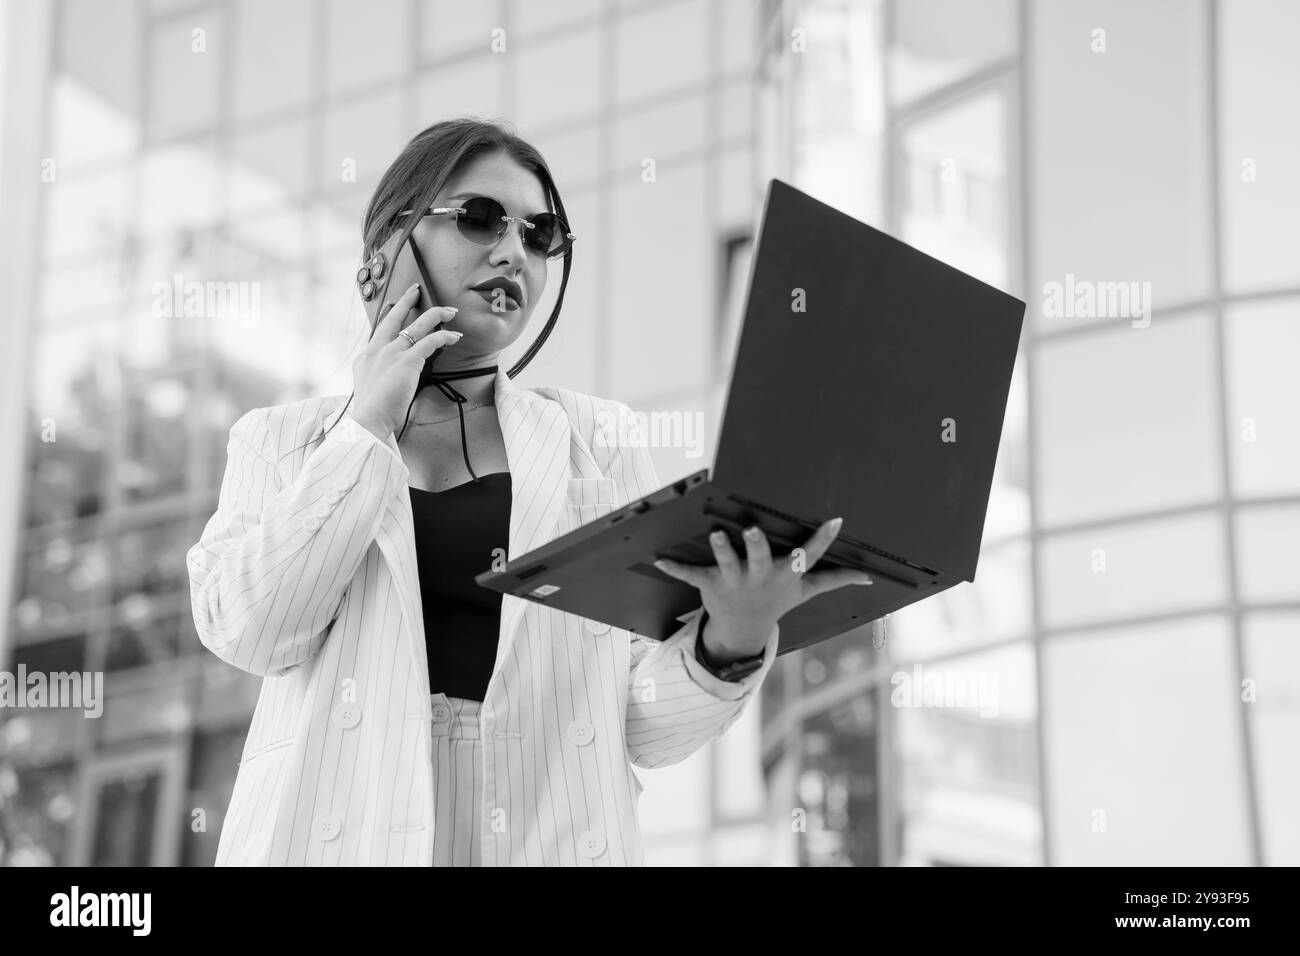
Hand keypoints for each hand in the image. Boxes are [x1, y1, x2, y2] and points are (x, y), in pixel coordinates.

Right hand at [349, 283, 462, 436]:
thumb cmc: (371, 412)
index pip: (380, 330)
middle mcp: (376, 350)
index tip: (395, 307)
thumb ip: (378, 377)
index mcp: (365, 357)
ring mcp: (391, 353)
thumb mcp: (369, 389)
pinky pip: (430, 341)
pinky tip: (454, 336)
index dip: (390, 317)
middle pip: (393, 317)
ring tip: (449, 311)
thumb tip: (391, 377)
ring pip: (417, 325)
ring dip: (436, 315)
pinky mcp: (406, 361)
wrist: (368, 420)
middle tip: (415, 290)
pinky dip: (444, 337)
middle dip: (406, 300)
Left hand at [653, 517, 873, 658]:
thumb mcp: (806, 591)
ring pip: (727, 563)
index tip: (834, 521)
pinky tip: (659, 558)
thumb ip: (835, 580)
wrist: (743, 630)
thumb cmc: (777, 600)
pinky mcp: (710, 584)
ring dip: (721, 550)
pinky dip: (675, 568)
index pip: (807, 556)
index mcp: (785, 575)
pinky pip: (692, 575)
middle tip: (754, 529)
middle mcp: (761, 577)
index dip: (822, 540)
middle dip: (757, 545)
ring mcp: (735, 581)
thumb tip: (870, 578)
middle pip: (761, 559)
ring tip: (716, 534)